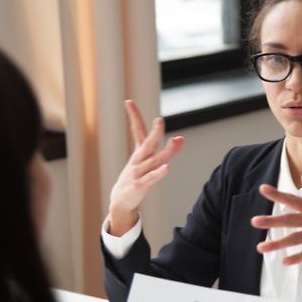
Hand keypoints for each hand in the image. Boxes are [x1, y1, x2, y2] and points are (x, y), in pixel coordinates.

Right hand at [108, 100, 184, 236]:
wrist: (121, 199)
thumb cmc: (136, 178)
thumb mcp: (148, 162)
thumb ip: (165, 150)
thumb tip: (180, 138)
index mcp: (139, 153)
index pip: (137, 131)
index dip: (134, 116)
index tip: (128, 102)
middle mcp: (138, 160)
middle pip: (147, 144)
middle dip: (155, 132)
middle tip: (159, 120)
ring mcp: (138, 173)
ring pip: (153, 160)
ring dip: (165, 151)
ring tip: (175, 141)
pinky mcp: (139, 185)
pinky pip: (151, 178)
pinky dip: (159, 173)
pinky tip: (167, 168)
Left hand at [250, 173, 301, 281]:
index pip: (294, 199)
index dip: (277, 194)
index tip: (262, 189)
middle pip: (291, 219)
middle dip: (272, 220)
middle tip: (254, 221)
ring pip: (297, 238)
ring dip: (278, 243)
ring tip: (261, 247)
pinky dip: (298, 257)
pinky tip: (285, 261)